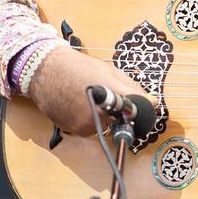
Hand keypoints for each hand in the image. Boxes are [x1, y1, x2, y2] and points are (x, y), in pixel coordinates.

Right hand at [26, 46, 152, 134]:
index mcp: (111, 93)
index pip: (136, 110)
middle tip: (102, 98)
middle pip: (119, 121)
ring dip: (100, 118)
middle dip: (115, 113)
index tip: (140, 109)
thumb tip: (152, 101)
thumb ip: (131, 87)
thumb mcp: (107, 71)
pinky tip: (76, 106)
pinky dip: (86, 122)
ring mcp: (86, 123)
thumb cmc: (76, 67)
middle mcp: (100, 112)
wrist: (44, 71)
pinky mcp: (74, 131)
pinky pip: (88, 131)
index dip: (140, 111)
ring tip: (86, 100)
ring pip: (103, 128)